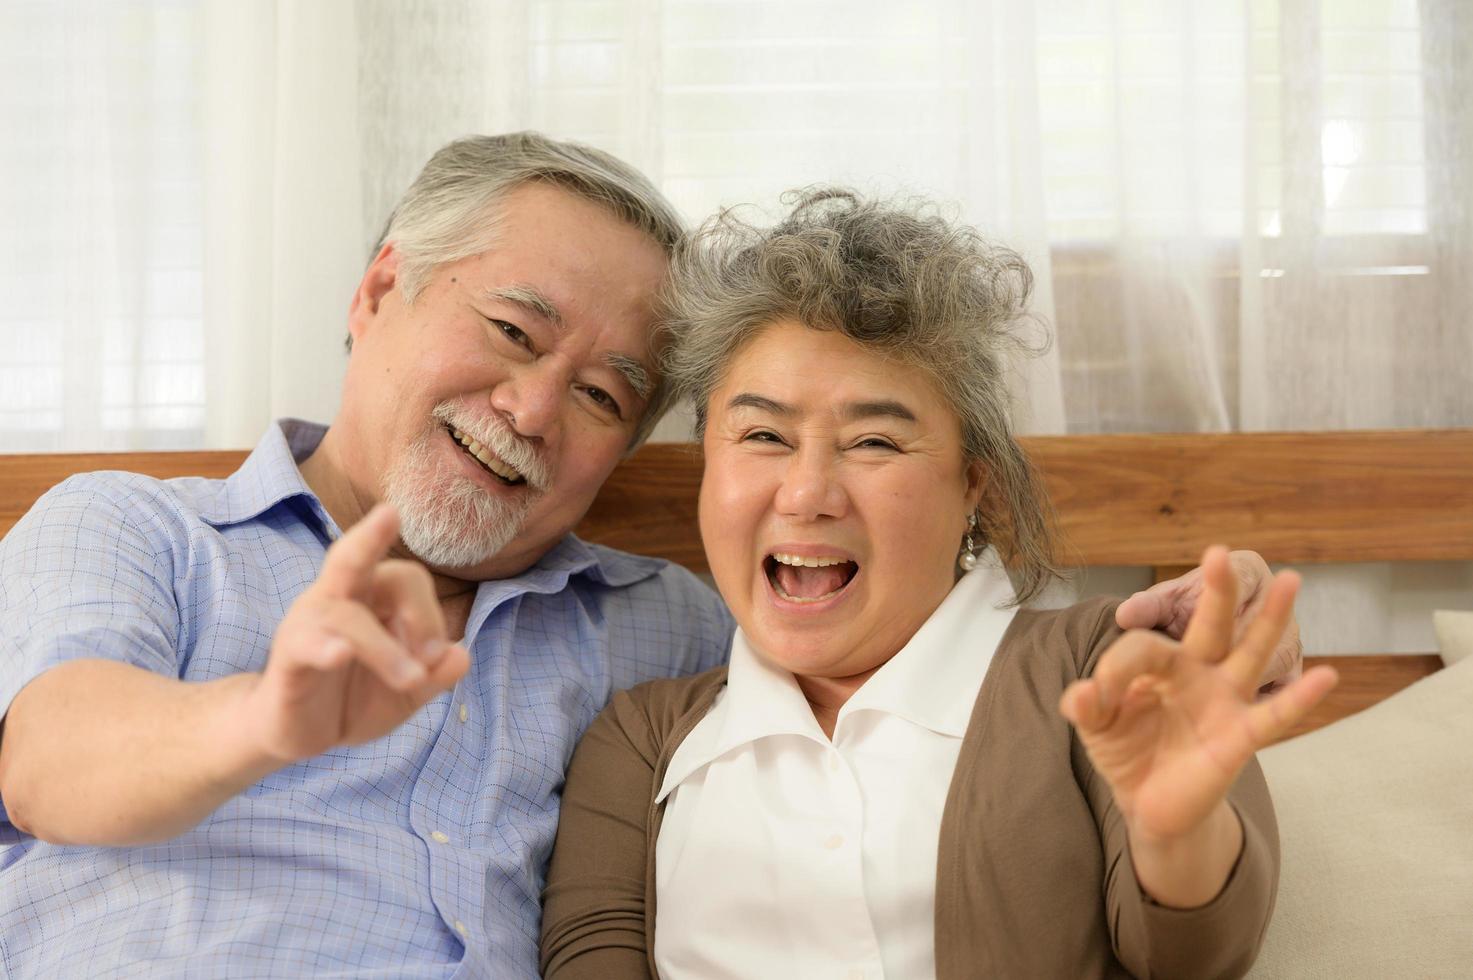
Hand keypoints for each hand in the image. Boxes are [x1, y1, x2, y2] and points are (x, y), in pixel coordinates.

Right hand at [240, 504, 469, 764]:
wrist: (297, 732)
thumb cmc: (353, 697)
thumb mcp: (405, 691)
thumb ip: (434, 675)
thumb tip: (461, 657)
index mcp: (367, 596)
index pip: (405, 578)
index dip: (429, 613)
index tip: (434, 656)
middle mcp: (334, 599)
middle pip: (351, 556)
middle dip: (370, 534)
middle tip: (391, 514)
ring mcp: (306, 625)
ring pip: (346, 617)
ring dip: (386, 649)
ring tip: (412, 679)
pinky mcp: (288, 659)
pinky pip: (305, 645)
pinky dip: (325, 648)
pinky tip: (341, 654)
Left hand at [1060, 548, 1336, 904]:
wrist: (1148, 803)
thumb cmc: (1127, 751)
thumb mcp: (1097, 727)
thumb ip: (1086, 706)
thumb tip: (1081, 693)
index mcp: (1161, 664)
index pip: (1144, 647)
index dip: (1118, 667)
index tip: (1099, 695)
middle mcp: (1198, 673)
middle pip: (1211, 624)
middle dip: (1217, 589)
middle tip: (1220, 552)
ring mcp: (1224, 701)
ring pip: (1250, 652)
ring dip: (1269, 619)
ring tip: (1290, 580)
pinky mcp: (1240, 736)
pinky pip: (1273, 715)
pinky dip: (1300, 697)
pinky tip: (1326, 676)